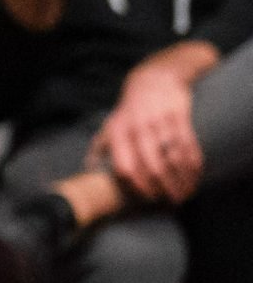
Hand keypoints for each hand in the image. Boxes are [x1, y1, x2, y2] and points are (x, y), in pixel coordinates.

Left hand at [93, 64, 202, 203]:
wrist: (154, 80)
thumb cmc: (129, 110)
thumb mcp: (110, 125)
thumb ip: (100, 147)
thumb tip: (88, 168)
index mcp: (118, 133)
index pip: (125, 166)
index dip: (136, 186)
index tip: (146, 200)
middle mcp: (138, 128)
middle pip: (152, 166)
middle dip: (162, 188)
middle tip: (170, 203)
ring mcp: (160, 122)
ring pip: (173, 158)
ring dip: (181, 180)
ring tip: (184, 195)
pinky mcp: (180, 117)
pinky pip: (189, 146)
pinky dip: (193, 165)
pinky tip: (194, 177)